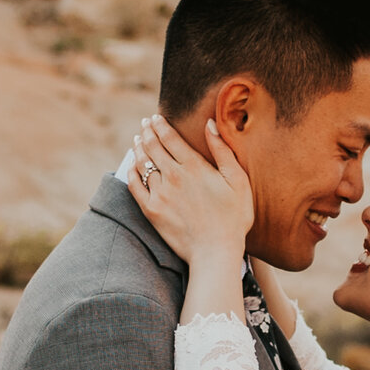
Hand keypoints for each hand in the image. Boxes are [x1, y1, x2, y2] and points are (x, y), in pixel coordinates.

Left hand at [128, 112, 253, 269]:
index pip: (169, 137)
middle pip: (153, 146)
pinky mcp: (151, 210)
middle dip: (147, 131)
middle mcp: (172, 175)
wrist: (215, 251)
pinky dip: (132, 172)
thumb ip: (223, 150)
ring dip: (138, 148)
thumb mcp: (238, 181)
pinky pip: (135, 186)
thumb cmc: (233, 217)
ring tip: (137, 140)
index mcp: (193, 165)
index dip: (160, 124)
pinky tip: (132, 167)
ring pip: (142, 164)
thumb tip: (210, 124)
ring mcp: (159, 193)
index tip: (155, 117)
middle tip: (144, 124)